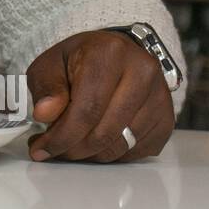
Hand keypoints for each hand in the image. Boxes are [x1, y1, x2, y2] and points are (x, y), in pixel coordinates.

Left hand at [26, 30, 174, 162]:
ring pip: (122, 145)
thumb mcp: (51, 65)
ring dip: (92, 154)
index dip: (62, 136)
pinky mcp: (167, 118)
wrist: (115, 54)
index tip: (42, 148)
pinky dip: (112, 154)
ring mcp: (160, 97)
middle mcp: (142, 72)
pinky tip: (96, 143)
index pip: (86, 109)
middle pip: (105, 132)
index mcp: (109, 54)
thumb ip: (46, 89)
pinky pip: (138, 151)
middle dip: (74, 149)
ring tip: (72, 145)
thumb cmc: (80, 60)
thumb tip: (44, 114)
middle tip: (54, 150)